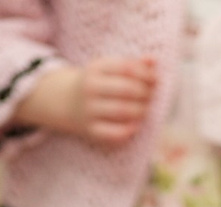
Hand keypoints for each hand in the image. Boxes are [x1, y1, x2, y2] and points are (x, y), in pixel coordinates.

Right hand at [22, 59, 156, 147]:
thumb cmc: (98, 83)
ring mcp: (89, 110)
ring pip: (123, 111)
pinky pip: (115, 133)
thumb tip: (154, 60)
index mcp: (96, 68)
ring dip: (141, 111)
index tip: (154, 80)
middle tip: (151, 97)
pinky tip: (135, 125)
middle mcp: (90, 88)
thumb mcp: (109, 68)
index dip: (146, 74)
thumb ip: (132, 64)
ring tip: (144, 109)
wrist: (66, 101)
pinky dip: (129, 130)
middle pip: (127, 89)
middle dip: (146, 93)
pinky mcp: (90, 130)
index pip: (127, 68)